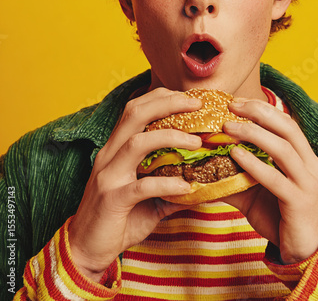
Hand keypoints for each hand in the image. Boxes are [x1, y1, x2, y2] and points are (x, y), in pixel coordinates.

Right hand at [68, 88, 201, 280]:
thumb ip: (170, 185)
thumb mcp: (147, 197)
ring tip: (197, 143)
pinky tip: (186, 187)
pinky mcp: (112, 199)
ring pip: (138, 143)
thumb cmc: (117, 218)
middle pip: (135, 114)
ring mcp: (108, 176)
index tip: (189, 99)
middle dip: (167, 103)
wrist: (85, 249)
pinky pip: (141, 186)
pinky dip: (166, 184)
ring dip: (171, 137)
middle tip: (196, 105)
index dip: (161, 98)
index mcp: (116, 148)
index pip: (135, 109)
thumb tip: (202, 182)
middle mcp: (109, 154)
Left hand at [222, 98, 317, 263]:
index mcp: (303, 157)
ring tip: (228, 127)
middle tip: (232, 106)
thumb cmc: (278, 214)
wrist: (303, 251)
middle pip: (287, 128)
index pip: (285, 123)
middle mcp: (309, 165)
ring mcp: (307, 183)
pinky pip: (275, 179)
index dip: (261, 109)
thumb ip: (234, 173)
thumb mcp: (254, 190)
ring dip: (254, 134)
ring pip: (283, 149)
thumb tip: (201, 163)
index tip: (236, 101)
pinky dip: (254, 164)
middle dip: (259, 113)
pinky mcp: (299, 202)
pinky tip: (236, 154)